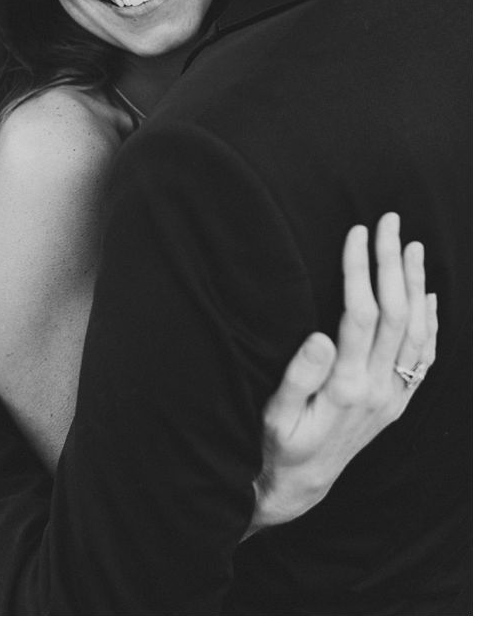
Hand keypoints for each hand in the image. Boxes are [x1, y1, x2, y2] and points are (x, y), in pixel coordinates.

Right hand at [250, 213, 436, 531]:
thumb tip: (320, 335)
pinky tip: (427, 296)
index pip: (361, 314)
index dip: (359, 270)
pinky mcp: (397, 402)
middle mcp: (379, 389)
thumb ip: (298, 376)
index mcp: (346, 387)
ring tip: (411, 246)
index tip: (355, 232)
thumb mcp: (276, 414)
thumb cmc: (279, 446)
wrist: (300, 486)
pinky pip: (425, 357)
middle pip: (397, 314)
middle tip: (388, 223)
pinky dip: (431, 322)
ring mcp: (393, 396)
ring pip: (417, 331)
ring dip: (416, 285)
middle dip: (392, 263)